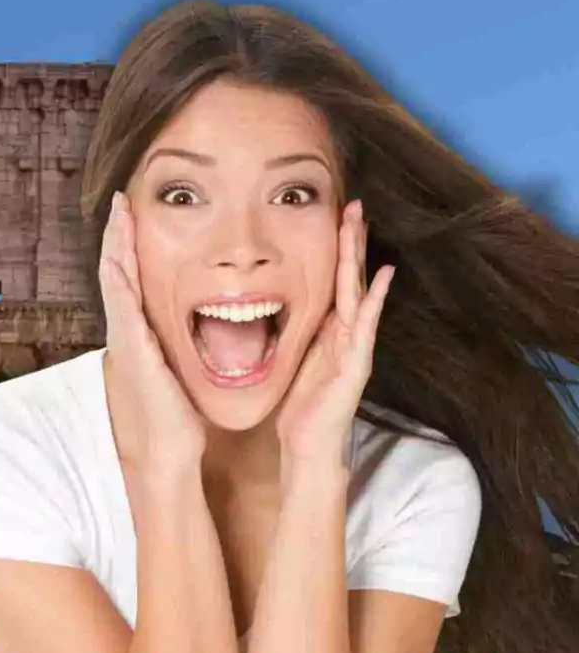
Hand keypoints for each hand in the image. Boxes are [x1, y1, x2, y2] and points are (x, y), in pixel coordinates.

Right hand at [99, 190, 206, 485]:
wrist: (165, 450)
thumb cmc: (175, 415)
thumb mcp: (177, 369)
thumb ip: (180, 348)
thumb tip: (203, 333)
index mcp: (142, 331)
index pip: (135, 278)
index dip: (133, 246)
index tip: (136, 215)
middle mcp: (128, 329)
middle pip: (118, 269)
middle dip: (119, 234)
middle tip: (121, 199)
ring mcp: (126, 337)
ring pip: (115, 279)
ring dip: (115, 244)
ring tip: (118, 211)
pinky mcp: (132, 348)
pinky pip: (121, 303)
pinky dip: (118, 276)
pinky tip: (117, 254)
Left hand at [275, 199, 394, 482]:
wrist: (308, 448)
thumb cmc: (298, 407)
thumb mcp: (291, 360)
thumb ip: (292, 335)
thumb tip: (271, 309)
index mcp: (328, 332)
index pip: (333, 282)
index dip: (335, 250)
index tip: (334, 216)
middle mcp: (346, 334)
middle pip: (349, 278)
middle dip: (351, 242)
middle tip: (353, 204)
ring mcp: (355, 347)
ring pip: (358, 292)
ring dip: (359, 258)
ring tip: (361, 225)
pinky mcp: (356, 364)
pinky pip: (366, 326)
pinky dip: (375, 301)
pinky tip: (382, 277)